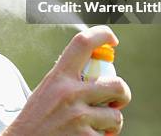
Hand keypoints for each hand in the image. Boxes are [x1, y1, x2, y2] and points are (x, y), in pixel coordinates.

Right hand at [3, 26, 131, 135]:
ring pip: (116, 117)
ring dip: (110, 124)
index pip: (83, 43)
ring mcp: (78, 118)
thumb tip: (98, 67)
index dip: (102, 34)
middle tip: (116, 102)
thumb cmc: (37, 118)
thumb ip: (69, 78)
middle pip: (117, 85)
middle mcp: (70, 93)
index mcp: (59, 76)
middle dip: (123, 95)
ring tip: (95, 126)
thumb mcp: (47, 90)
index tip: (112, 39)